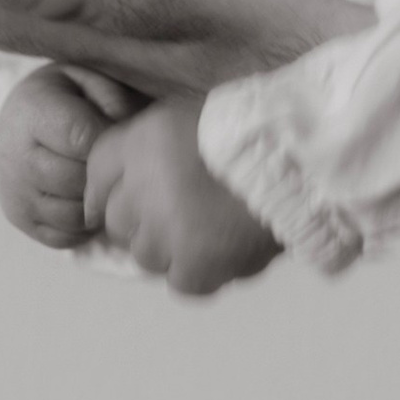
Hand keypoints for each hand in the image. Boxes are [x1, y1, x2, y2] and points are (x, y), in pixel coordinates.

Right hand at [0, 67, 117, 249]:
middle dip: (106, 174)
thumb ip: (113, 100)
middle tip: (117, 161)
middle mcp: (14, 156)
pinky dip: (85, 224)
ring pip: (76, 215)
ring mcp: (14, 193)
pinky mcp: (19, 219)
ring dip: (98, 202)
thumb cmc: (69, 97)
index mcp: (31, 112)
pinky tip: (88, 198)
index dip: (112, 141)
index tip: (122, 136)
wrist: (23, 117)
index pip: (83, 139)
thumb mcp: (91, 80)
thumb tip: (127, 136)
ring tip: (103, 179)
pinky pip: (66, 236)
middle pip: (79, 181)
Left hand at [82, 97, 279, 295]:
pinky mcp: (195, 267)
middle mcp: (142, 189)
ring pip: (146, 256)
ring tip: (208, 229)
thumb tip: (107, 198)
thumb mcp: (182, 117)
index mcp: (141, 143)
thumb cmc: (249, 132)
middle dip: (142, 219)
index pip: (98, 176)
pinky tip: (221, 249)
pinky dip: (197, 270)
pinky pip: (180, 282)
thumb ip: (140, 150)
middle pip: (117, 222)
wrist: (301, 160)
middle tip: (184, 209)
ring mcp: (166, 233)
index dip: (115, 189)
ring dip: (169, 247)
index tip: (139, 195)